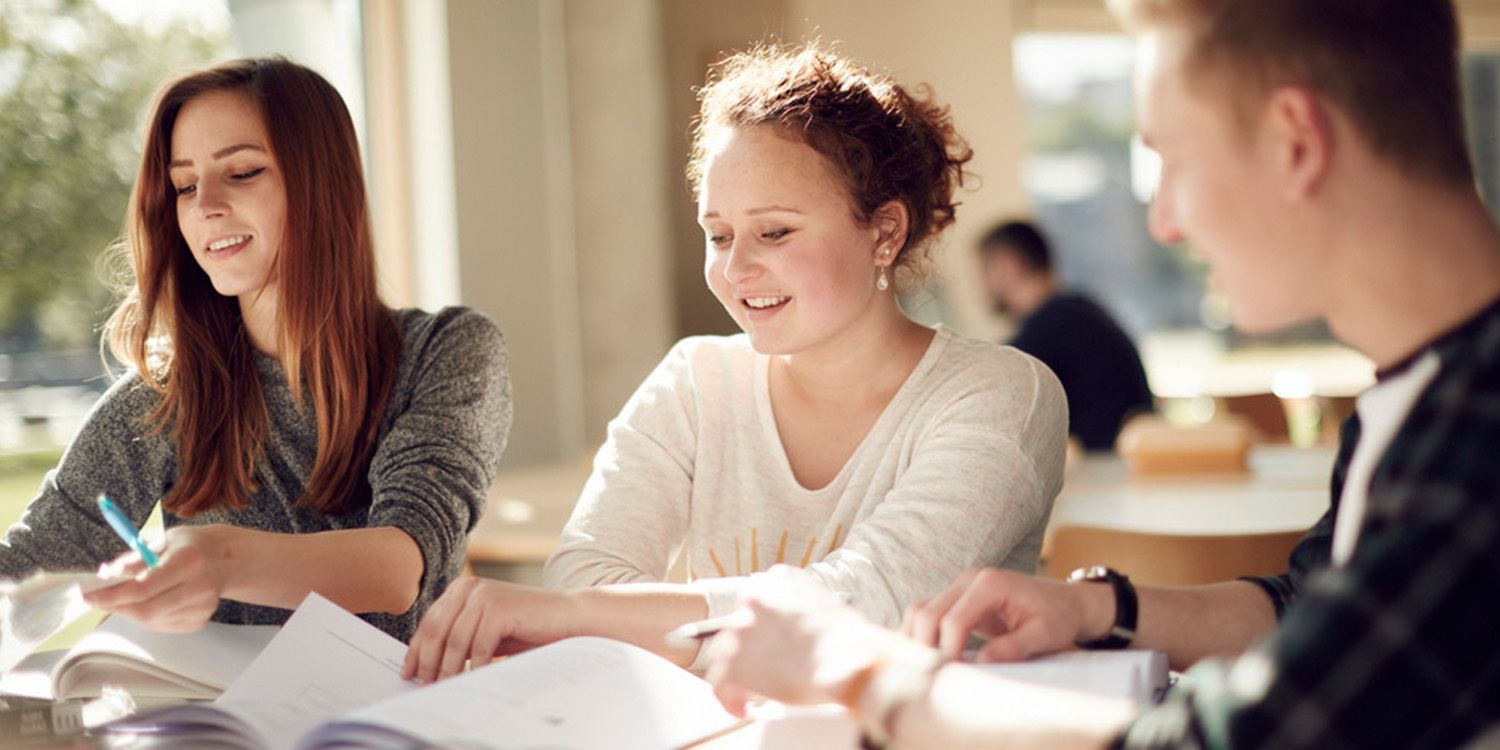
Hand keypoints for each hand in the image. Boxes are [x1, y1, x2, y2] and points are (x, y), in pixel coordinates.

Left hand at [84, 524, 234, 632]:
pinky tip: (155, 600)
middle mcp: (200, 587)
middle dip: (117, 606)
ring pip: (150, 620)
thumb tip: (106, 575)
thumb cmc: (191, 547)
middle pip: (145, 611)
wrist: (225, 559)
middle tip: (100, 599)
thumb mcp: (161, 541)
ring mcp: (202, 608)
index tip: (90, 596)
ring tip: (133, 593)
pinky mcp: (199, 621)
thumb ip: (133, 560)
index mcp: (189, 561)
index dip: (112, 595)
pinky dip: (148, 615)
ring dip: (132, 609)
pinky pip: (161, 624)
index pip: (143, 588)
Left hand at [402, 577, 581, 683]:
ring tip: (446, 688)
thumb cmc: (524, 627)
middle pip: (436, 630)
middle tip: (425, 686)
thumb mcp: (483, 630)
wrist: (566, 617)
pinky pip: (478, 646)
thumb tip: (427, 665)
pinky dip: (474, 667)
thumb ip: (458, 637)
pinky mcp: (499, 609)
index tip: (408, 672)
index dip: (416, 650)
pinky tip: (473, 681)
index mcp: (461, 589)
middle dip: (428, 662)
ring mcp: (484, 596)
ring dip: (448, 669)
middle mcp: (469, 587)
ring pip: (454, 641)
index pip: (429, 622)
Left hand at [702, 566, 902, 715]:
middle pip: (737, 627)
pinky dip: (729, 698)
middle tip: (761, 672)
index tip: (766, 644)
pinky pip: (720, 682)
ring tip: (748, 696)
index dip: (761, 628)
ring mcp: (740, 628)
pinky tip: (742, 708)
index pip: (757, 602)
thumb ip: (800, 610)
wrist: (847, 659)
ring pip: (724, 654)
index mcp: (777, 579)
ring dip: (736, 675)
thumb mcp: (826, 606)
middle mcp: (753, 598)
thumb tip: (791, 635)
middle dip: (748, 652)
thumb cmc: (848, 641)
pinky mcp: (734, 661)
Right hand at [902, 567, 1104, 661]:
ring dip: (916, 639)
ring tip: (924, 670)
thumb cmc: (1058, 617)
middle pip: (927, 613)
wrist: (1066, 602)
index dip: (947, 651)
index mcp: (990, 584)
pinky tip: (924, 658)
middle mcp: (969, 580)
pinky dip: (921, 634)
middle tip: (932, 679)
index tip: (952, 678)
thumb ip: (1013, 647)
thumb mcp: (1044, 635)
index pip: (953, 620)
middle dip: (924, 647)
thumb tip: (980, 662)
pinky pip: (928, 613)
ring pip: (920, 611)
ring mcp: (960, 587)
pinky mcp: (957, 599)